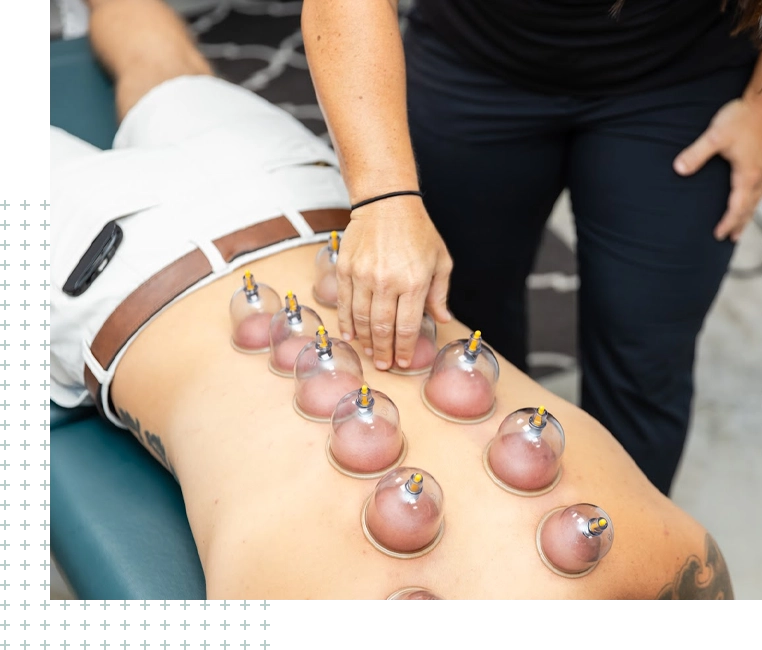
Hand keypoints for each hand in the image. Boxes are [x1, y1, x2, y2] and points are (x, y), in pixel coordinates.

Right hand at [336, 196, 452, 369]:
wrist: (386, 203)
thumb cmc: (417, 231)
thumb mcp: (440, 260)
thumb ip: (440, 292)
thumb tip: (442, 319)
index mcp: (414, 282)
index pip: (406, 326)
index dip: (403, 348)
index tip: (402, 361)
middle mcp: (387, 281)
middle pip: (382, 328)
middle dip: (383, 351)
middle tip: (384, 365)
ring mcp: (363, 276)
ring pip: (361, 319)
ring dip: (365, 340)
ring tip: (370, 353)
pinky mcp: (346, 269)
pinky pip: (344, 303)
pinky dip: (346, 322)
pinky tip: (350, 335)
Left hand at [673, 97, 761, 241]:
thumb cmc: (741, 117)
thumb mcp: (715, 136)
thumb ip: (696, 154)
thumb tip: (678, 169)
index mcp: (748, 175)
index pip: (737, 208)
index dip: (728, 223)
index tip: (719, 235)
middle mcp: (760, 176)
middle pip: (750, 207)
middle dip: (740, 224)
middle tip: (731, 239)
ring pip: (758, 198)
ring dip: (748, 214)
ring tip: (741, 226)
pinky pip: (761, 188)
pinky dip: (754, 199)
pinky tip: (750, 198)